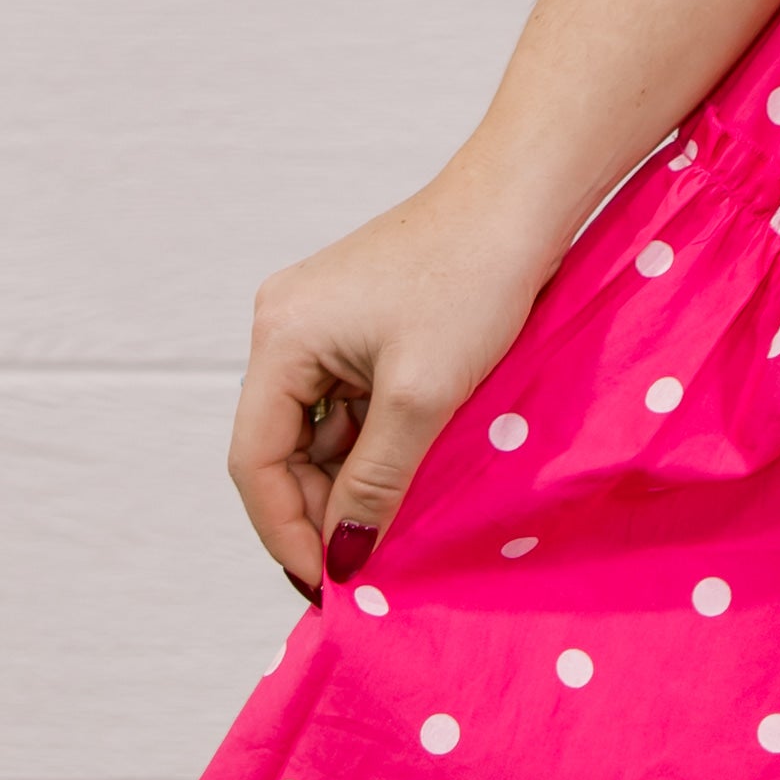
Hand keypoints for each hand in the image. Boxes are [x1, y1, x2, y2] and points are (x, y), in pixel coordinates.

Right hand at [228, 164, 568, 592]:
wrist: (526, 196)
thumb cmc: (474, 278)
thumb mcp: (422, 396)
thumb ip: (374, 482)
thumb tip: (342, 559)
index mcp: (281, 338)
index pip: (253, 460)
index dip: (285, 530)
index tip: (327, 584)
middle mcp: (287, 326)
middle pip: (281, 446)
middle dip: (320, 507)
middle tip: (364, 563)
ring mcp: (324, 319)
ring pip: (322, 427)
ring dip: (353, 477)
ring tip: (394, 525)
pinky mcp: (364, 318)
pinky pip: (352, 399)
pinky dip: (376, 441)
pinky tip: (411, 471)